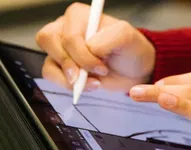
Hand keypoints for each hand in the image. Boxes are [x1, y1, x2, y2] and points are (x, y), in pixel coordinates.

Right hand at [36, 2, 154, 90]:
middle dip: (71, 64)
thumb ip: (106, 40)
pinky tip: (87, 85)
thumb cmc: (129, 49)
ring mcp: (60, 47)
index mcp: (79, 15)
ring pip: (48, 62)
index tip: (102, 67)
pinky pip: (50, 74)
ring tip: (94, 83)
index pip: (69, 35)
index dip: (83, 55)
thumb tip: (87, 50)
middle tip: (90, 76)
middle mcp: (65, 27)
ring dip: (69, 79)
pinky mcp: (60, 65)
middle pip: (49, 42)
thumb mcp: (125, 37)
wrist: (133, 70)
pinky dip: (66, 84)